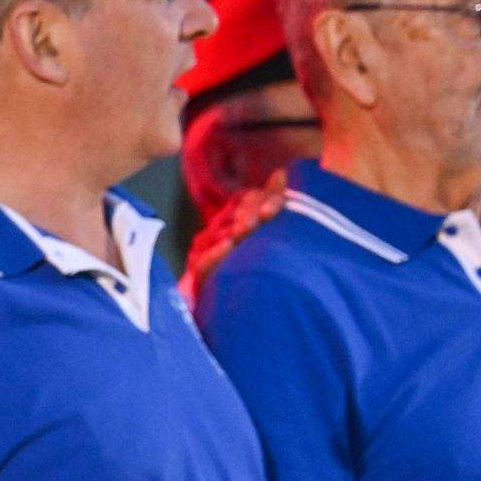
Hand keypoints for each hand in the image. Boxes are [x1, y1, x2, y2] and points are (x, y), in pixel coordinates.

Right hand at [183, 173, 288, 302]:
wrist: (246, 308)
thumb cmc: (257, 265)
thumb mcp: (268, 231)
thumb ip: (273, 200)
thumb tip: (281, 173)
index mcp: (234, 219)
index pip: (243, 200)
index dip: (260, 199)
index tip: (278, 205)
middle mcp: (217, 232)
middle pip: (230, 214)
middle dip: (248, 212)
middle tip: (267, 214)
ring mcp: (206, 252)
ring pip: (215, 234)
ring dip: (232, 229)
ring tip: (249, 227)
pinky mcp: (199, 273)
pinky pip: (202, 261)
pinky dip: (214, 253)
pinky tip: (228, 245)